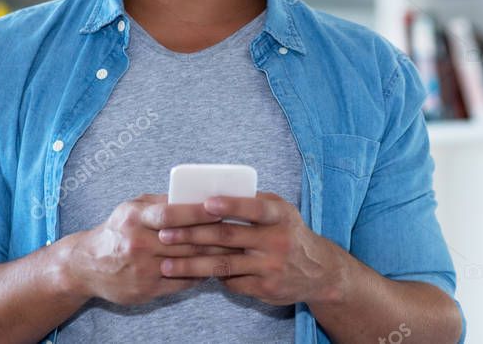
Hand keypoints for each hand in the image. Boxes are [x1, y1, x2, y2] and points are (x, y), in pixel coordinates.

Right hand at [65, 193, 239, 305]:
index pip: (171, 214)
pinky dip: (200, 274)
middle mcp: (138, 244)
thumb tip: (196, 194)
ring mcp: (142, 269)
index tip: (221, 208)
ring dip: (213, 256)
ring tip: (236, 249)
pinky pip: (181, 281)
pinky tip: (216, 267)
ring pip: (187, 262)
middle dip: (215, 235)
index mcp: (135, 218)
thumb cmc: (117, 230)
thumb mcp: (132, 208)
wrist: (86, 266)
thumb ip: (161, 202)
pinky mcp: (146, 290)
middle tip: (241, 230)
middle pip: (184, 240)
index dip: (198, 211)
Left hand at [156, 192, 346, 305]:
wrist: (318, 271)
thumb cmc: (289, 231)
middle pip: (228, 237)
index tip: (205, 203)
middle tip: (164, 235)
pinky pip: (230, 282)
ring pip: (223, 265)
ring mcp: (269, 267)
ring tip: (166, 264)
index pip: (254, 208)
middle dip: (192, 235)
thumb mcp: (280, 211)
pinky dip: (209, 277)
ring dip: (191, 265)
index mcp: (279, 216)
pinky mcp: (264, 288)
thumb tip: (212, 193)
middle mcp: (276, 241)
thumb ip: (253, 201)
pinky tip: (189, 275)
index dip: (231, 205)